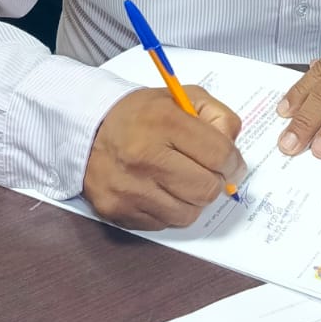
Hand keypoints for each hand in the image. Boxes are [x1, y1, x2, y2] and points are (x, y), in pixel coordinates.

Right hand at [83, 87, 244, 231]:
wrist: (86, 131)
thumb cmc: (140, 115)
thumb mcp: (181, 98)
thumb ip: (217, 117)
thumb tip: (233, 153)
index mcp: (164, 122)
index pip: (219, 154)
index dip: (234, 163)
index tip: (231, 164)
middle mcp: (144, 156)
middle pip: (206, 189)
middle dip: (215, 183)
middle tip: (207, 173)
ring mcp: (129, 188)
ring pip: (188, 213)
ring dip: (193, 200)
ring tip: (182, 181)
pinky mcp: (118, 210)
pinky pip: (163, 223)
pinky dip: (169, 211)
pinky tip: (160, 190)